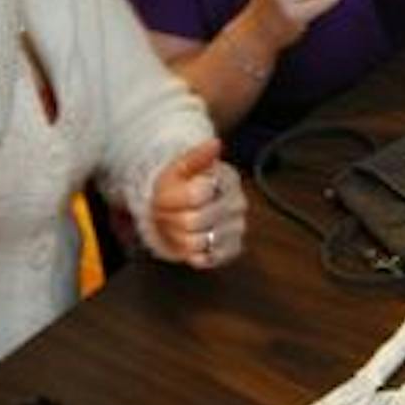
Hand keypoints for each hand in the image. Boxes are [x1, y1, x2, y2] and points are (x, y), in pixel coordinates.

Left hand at [150, 138, 246, 268]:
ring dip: (177, 237)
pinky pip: (207, 260)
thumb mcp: (178, 167)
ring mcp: (237, 228)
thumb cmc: (179, 185)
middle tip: (166, 213)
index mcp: (228, 179)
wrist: (180, 206)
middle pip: (192, 222)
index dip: (172, 199)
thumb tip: (215, 144)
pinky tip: (188, 241)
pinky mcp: (233, 249)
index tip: (165, 195)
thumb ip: (195, 157)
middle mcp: (238, 203)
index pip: (195, 195)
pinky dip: (191, 254)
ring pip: (196, 243)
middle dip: (170, 219)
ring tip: (176, 227)